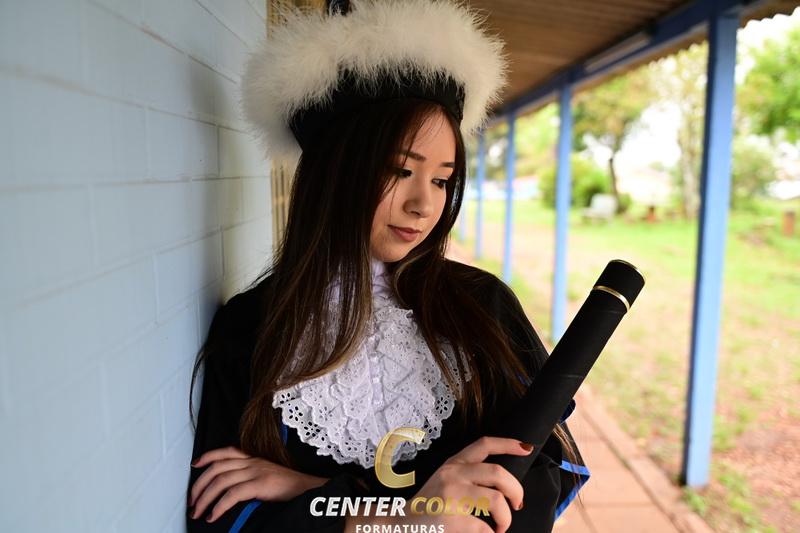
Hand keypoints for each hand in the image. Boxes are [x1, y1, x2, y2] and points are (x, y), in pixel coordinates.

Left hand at [188, 446, 328, 522]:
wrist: (307, 489)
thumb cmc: (287, 487)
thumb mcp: (266, 475)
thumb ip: (249, 478)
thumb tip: (227, 491)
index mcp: (253, 459)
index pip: (226, 452)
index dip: (208, 456)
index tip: (195, 465)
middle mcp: (252, 462)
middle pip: (217, 468)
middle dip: (200, 484)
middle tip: (192, 501)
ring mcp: (256, 472)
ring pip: (221, 481)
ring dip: (205, 498)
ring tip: (198, 511)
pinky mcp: (260, 484)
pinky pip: (233, 494)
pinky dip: (219, 506)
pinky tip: (214, 515)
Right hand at [370, 437, 532, 532]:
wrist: (400, 525)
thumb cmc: (428, 506)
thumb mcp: (446, 481)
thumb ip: (469, 476)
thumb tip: (504, 486)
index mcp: (454, 464)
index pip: (484, 444)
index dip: (508, 444)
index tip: (527, 448)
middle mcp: (453, 474)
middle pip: (498, 472)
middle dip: (516, 490)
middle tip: (517, 504)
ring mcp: (450, 495)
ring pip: (496, 499)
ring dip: (505, 517)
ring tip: (501, 526)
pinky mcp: (449, 518)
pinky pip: (483, 527)